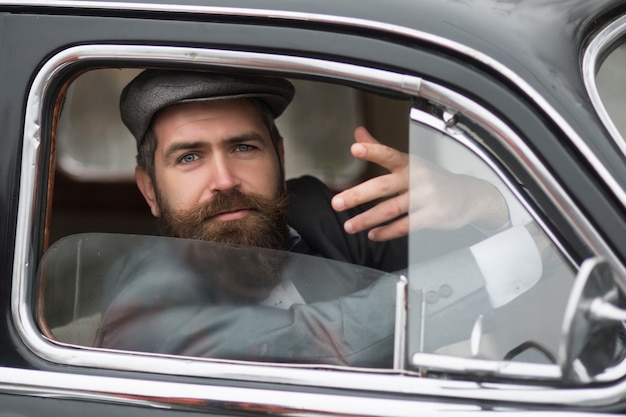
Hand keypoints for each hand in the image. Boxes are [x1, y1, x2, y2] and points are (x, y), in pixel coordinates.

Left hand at [331, 127, 508, 240]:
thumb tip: (358, 133)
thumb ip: (381, 149)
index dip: (373, 151)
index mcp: (409, 163)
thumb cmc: (435, 179)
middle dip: (358, 195)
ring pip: (391, 209)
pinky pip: (405, 226)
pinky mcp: (431, 216)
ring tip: (350, 226)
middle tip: (337, 203)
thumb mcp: (411, 162)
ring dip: (368, 219)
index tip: (355, 148)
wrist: (470, 197)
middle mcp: (417, 178)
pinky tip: (374, 235)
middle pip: (384, 186)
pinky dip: (387, 232)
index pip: (389, 154)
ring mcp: (425, 198)